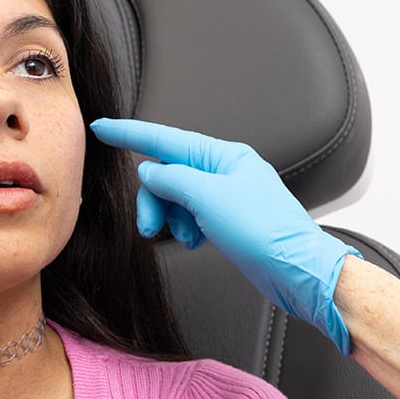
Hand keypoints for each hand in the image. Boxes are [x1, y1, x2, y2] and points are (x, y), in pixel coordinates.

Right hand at [87, 118, 361, 351]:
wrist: (297, 271)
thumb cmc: (265, 232)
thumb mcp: (209, 199)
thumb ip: (173, 180)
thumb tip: (150, 171)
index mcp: (224, 156)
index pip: (166, 139)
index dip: (131, 134)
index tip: (102, 127)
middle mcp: (226, 172)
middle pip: (168, 174)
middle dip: (154, 199)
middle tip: (149, 226)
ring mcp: (228, 197)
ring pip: (178, 198)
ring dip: (171, 218)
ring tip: (185, 238)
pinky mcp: (230, 222)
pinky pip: (192, 217)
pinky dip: (186, 229)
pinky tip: (197, 242)